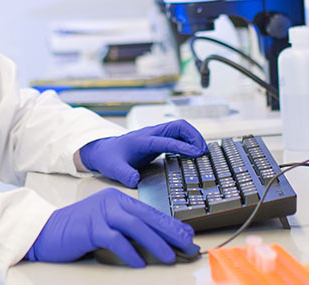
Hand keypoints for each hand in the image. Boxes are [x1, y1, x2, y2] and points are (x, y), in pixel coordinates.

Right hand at [24, 188, 196, 266]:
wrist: (46, 231)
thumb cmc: (78, 230)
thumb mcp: (106, 223)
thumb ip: (128, 227)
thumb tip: (157, 241)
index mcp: (118, 199)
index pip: (150, 212)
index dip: (171, 224)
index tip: (188, 236)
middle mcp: (111, 202)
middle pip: (148, 217)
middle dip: (171, 233)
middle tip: (187, 246)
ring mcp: (101, 214)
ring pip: (136, 227)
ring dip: (156, 243)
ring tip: (169, 257)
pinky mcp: (90, 228)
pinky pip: (116, 240)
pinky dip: (129, 252)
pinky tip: (139, 263)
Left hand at [79, 119, 205, 187]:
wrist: (104, 150)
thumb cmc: (109, 158)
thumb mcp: (113, 168)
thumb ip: (124, 174)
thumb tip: (135, 181)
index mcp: (142, 140)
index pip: (167, 140)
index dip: (183, 147)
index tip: (196, 154)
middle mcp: (151, 133)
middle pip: (178, 126)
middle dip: (194, 136)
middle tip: (204, 152)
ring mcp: (156, 135)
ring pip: (180, 129)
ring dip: (193, 138)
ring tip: (203, 153)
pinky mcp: (159, 140)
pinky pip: (178, 136)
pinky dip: (189, 142)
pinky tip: (194, 154)